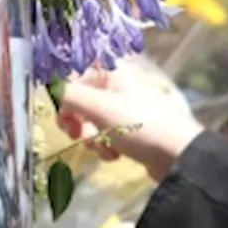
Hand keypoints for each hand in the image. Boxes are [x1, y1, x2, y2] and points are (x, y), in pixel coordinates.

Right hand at [58, 63, 203, 182]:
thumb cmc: (141, 125)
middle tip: (79, 135)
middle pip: (79, 98)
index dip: (63, 93)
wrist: (179, 157)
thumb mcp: (100, 108)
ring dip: (91, 137)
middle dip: (76, 121)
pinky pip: (104, 134)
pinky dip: (104, 146)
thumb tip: (48, 87)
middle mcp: (117, 83)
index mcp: (113, 70)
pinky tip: (115, 155)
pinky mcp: (129, 129)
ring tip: (105, 148)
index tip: (62, 112)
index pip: (73, 72)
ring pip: (89, 120)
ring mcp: (124, 107)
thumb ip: (68, 95)